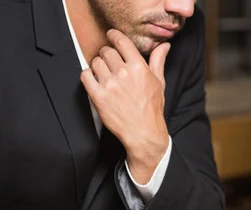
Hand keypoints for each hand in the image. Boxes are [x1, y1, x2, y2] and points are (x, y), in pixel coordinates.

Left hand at [81, 29, 170, 184]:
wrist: (143, 132)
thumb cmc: (151, 108)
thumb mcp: (158, 82)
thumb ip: (158, 61)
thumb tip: (164, 45)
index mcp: (138, 67)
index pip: (121, 42)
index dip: (114, 36)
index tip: (111, 35)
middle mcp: (123, 73)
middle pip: (106, 51)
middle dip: (106, 53)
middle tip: (108, 61)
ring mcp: (109, 85)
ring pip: (95, 62)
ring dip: (97, 65)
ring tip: (103, 73)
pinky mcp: (98, 97)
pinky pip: (85, 76)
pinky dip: (88, 75)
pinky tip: (94, 80)